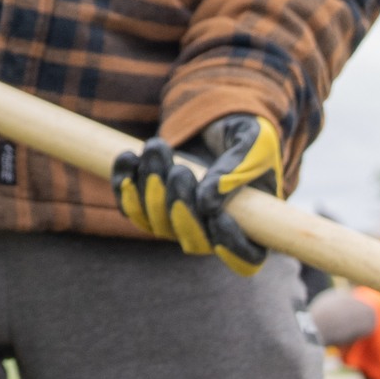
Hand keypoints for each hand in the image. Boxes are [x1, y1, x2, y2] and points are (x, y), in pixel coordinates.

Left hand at [108, 114, 282, 271]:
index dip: (232, 246)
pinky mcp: (150, 203)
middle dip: (180, 208)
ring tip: (158, 148)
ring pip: (157, 224)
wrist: (216, 120)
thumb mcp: (255, 143)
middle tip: (181, 172)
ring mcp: (178, 220)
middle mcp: (213, 231)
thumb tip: (206, 201)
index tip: (219, 215)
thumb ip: (237, 169)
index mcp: (252, 225)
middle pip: (193, 242)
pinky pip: (129, 206)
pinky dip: (124, 182)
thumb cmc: (248, 135)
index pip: (246, 258)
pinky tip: (129, 156)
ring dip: (151, 188)